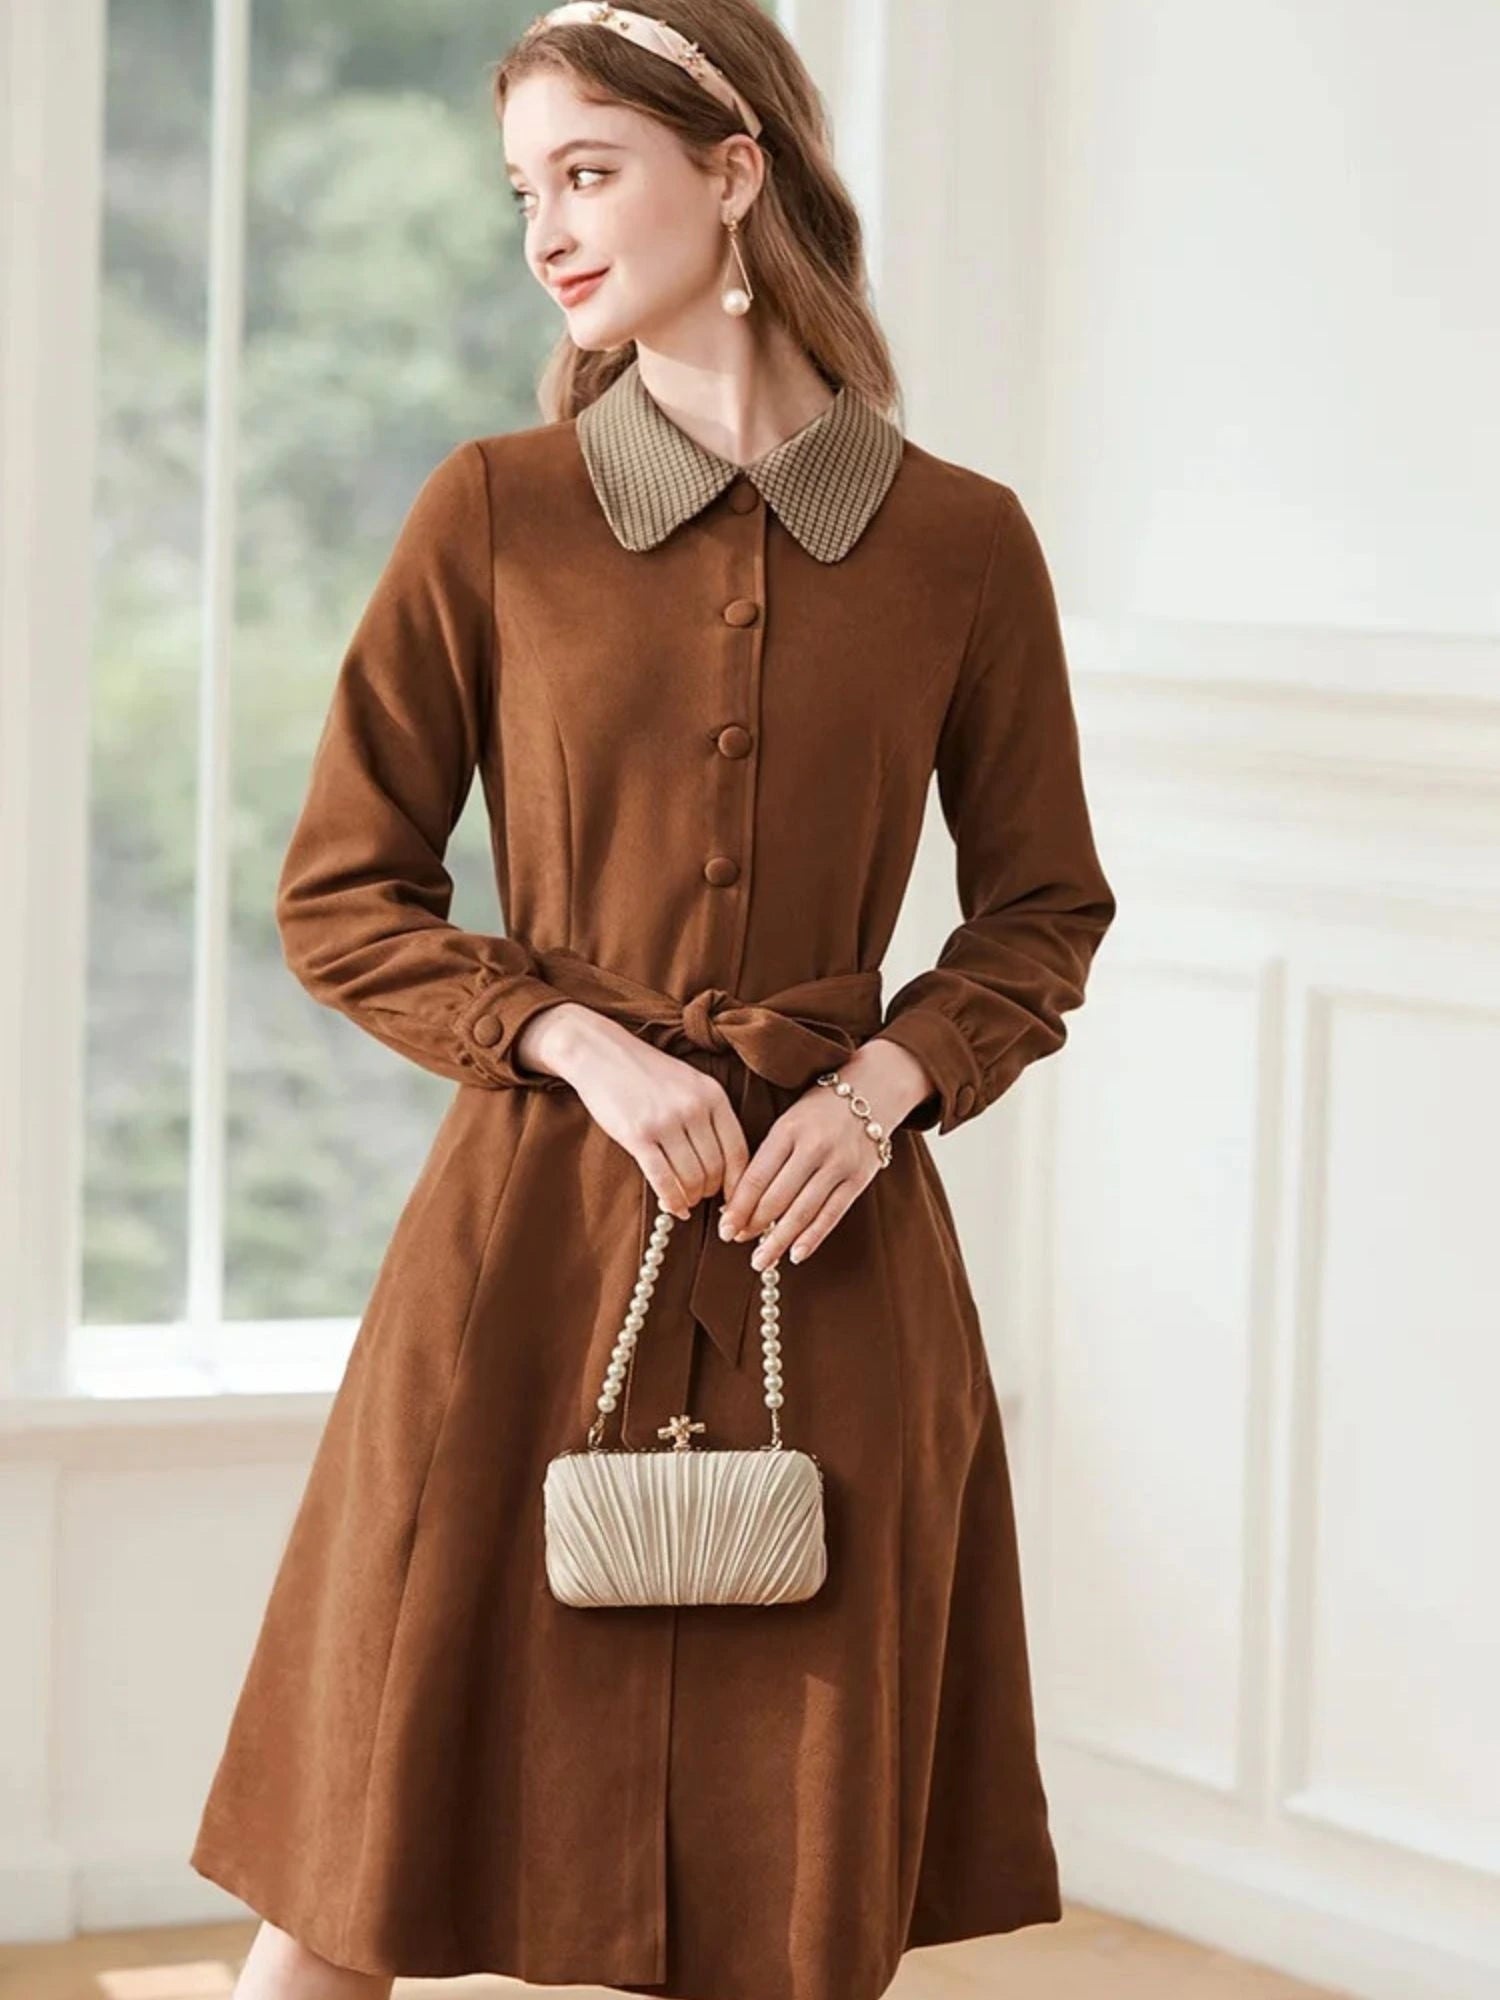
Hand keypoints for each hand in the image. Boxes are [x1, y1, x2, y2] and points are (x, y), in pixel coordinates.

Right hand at [516, 1002, 748, 1218]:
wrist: (600, 1053)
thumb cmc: (646, 1074)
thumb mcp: (690, 1083)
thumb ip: (710, 1117)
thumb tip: (726, 1167)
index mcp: (712, 1095)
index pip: (738, 1151)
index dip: (738, 1183)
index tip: (733, 1197)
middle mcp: (693, 1108)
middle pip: (716, 1169)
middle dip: (711, 1192)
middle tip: (702, 1198)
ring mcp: (665, 1122)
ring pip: (692, 1178)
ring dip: (691, 1198)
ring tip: (686, 1201)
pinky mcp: (637, 1135)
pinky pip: (663, 1180)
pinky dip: (672, 1201)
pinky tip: (673, 1207)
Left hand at [715, 1039, 932, 1269]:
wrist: (875, 1088)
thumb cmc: (820, 1110)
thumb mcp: (788, 1121)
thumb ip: (767, 1157)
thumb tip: (739, 1204)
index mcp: (788, 1128)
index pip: (756, 1177)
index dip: (738, 1207)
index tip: (724, 1228)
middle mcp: (814, 1146)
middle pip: (777, 1197)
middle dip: (754, 1226)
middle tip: (737, 1243)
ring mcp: (839, 1164)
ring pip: (802, 1211)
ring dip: (778, 1241)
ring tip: (761, 1260)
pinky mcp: (859, 1178)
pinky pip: (832, 1214)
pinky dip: (812, 1238)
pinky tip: (796, 1255)